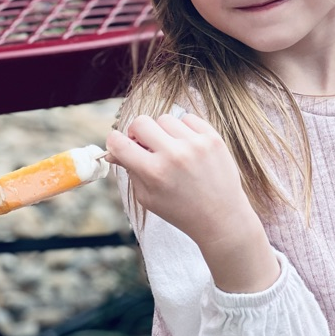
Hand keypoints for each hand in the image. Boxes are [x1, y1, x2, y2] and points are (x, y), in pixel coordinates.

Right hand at [107, 112, 278, 291]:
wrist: (220, 217)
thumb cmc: (180, 210)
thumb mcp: (148, 197)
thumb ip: (130, 171)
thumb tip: (113, 149)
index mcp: (154, 172)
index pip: (119, 142)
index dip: (114, 142)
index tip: (119, 145)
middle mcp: (174, 154)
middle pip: (140, 122)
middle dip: (137, 133)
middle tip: (144, 145)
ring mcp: (195, 144)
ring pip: (164, 119)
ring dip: (162, 132)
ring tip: (170, 149)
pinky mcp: (213, 138)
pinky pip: (188, 118)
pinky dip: (183, 129)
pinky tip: (186, 145)